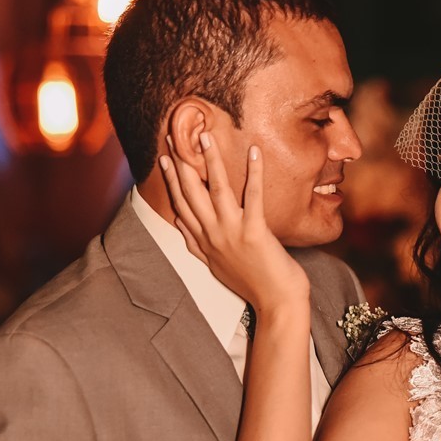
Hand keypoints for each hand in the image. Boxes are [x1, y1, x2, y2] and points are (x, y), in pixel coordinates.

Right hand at [160, 132, 308, 312]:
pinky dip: (254, 172)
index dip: (170, 180)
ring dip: (210, 161)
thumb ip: (195, 244)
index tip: (165, 158)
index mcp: (203, 242)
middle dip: (181, 163)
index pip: (180, 204)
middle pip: (191, 193)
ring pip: (216, 190)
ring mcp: (232, 233)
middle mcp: (212, 235)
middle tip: (174, 136)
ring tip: (205, 136)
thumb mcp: (215, 265)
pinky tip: (254, 152)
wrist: (276, 304)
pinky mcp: (255, 233)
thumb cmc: (251, 283)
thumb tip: (179, 223)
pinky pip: (254, 196)